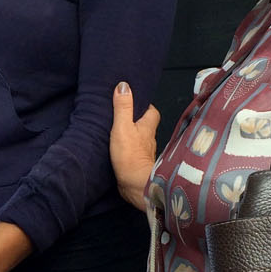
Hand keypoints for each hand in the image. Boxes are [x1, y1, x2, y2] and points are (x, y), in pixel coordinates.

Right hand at [110, 81, 159, 209]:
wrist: (136, 186)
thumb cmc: (130, 156)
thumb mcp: (122, 127)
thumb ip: (122, 107)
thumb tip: (123, 85)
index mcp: (148, 127)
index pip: (152, 111)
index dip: (145, 105)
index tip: (135, 100)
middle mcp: (149, 139)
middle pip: (146, 124)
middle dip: (137, 119)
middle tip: (124, 114)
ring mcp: (144, 153)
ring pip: (140, 139)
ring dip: (132, 134)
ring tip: (119, 129)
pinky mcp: (137, 164)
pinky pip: (134, 152)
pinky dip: (128, 148)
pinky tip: (119, 149)